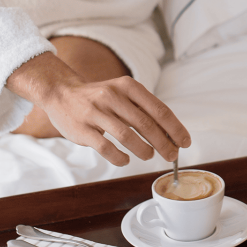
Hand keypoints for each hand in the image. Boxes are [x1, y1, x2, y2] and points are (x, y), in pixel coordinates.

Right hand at [7, 53, 190, 165]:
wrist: (61, 93)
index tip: (185, 142)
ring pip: (127, 136)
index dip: (175, 128)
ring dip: (143, 150)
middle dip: (164, 143)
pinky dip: (119, 157)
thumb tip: (171, 132)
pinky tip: (125, 160)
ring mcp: (96, 112)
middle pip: (146, 124)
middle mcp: (112, 96)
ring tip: (149, 156)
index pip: (159, 109)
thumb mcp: (122, 93)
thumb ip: (143, 108)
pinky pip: (106, 147)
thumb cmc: (99, 97)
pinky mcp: (82, 129)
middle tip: (172, 156)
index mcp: (128, 86)